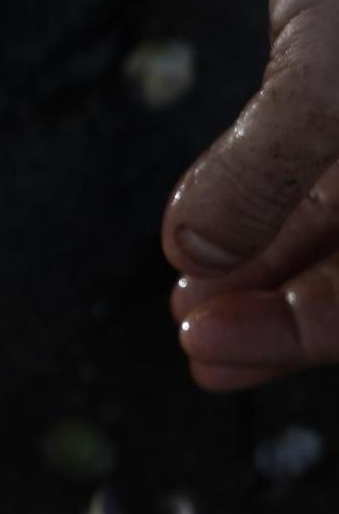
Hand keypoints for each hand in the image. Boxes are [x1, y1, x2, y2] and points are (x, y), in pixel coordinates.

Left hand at [165, 0, 338, 388]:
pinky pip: (324, 167)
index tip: (219, 348)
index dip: (324, 325)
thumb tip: (200, 259)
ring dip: (269, 269)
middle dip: (289, 308)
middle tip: (196, 343)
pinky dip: (268, 208)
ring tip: (189, 309)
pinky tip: (204, 248)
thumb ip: (276, 165)